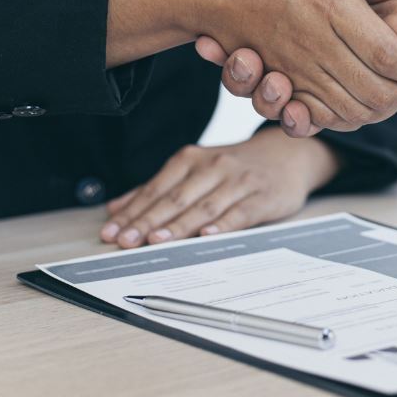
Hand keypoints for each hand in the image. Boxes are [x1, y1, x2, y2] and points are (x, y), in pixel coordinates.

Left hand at [101, 129, 338, 245]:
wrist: (286, 154)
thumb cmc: (232, 168)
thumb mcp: (193, 170)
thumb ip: (155, 190)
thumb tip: (116, 209)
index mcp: (189, 160)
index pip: (154, 190)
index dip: (131, 212)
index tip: (110, 232)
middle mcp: (211, 167)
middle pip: (173, 199)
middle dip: (146, 222)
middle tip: (125, 241)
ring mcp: (237, 181)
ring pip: (203, 206)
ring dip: (178, 226)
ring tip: (156, 241)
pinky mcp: (262, 197)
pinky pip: (240, 213)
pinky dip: (222, 225)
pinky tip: (207, 235)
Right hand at [172, 0, 396, 130]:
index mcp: (302, 9)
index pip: (247, 36)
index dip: (223, 47)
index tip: (208, 40)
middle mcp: (313, 43)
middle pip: (257, 75)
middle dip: (238, 75)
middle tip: (237, 58)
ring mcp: (334, 70)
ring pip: (280, 101)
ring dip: (261, 96)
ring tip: (261, 76)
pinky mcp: (358, 93)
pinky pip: (320, 117)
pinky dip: (299, 117)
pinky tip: (289, 103)